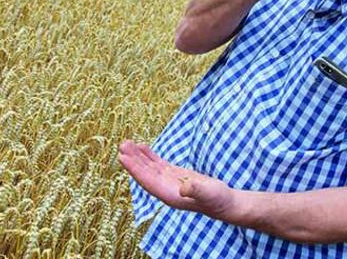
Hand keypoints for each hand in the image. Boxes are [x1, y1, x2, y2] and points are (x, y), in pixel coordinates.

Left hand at [118, 140, 235, 220]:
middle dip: (132, 160)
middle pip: (144, 173)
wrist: (225, 203)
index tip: (123, 157)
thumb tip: (184, 187)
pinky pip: (157, 164)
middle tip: (122, 145)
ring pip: (149, 167)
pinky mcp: (175, 175)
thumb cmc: (217, 200)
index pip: (147, 180)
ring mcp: (169, 182)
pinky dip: (149, 155)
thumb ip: (195, 189)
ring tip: (127, 143)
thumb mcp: (208, 193)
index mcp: (168, 195)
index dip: (134, 169)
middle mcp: (165, 189)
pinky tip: (141, 146)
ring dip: (138, 156)